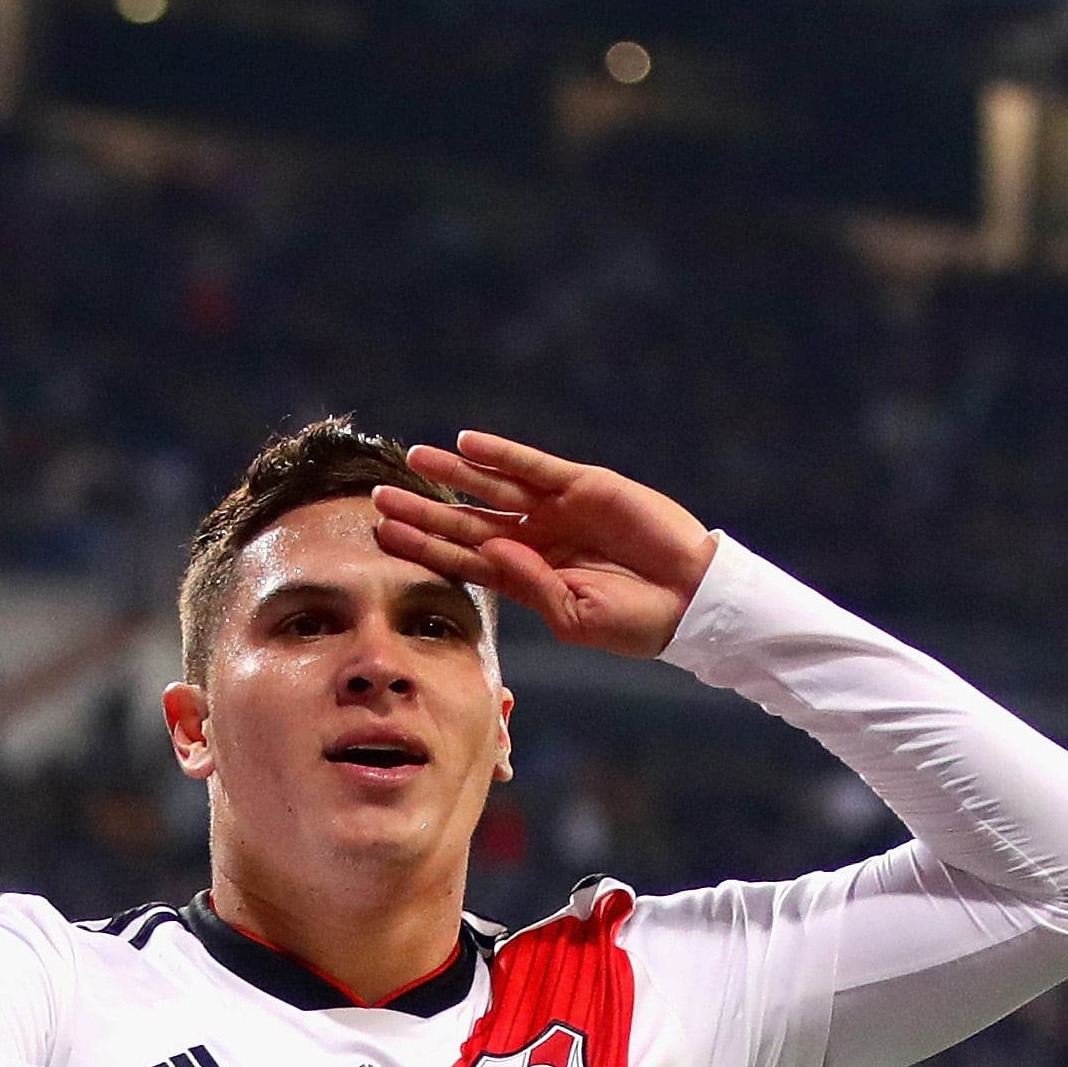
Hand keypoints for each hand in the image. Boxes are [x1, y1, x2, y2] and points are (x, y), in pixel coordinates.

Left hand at [369, 431, 720, 658]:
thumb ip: (530, 587)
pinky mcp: (584, 486)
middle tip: (378, 498)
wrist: (689, 599)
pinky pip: (534, 466)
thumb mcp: (575, 618)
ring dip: (454, 473)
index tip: (382, 537)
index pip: (464, 560)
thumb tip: (489, 551)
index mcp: (528, 578)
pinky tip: (468, 443)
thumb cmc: (635, 623)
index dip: (423, 548)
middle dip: (424, 511)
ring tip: (414, 457)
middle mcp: (535, 541)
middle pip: (467, 522)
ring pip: (493, 488)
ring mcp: (557, 511)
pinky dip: (502, 454)